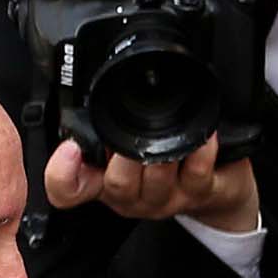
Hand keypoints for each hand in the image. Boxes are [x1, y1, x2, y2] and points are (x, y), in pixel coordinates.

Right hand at [46, 135, 261, 235]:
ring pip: (155, 181)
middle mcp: (131, 195)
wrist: (215, 187)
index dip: (61, 175)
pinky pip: (196, 173)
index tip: (69, 149)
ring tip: (166, 132)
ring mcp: (165, 198)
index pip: (67, 190)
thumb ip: (102, 122)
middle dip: (122, 159)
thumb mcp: (125, 141)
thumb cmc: (166, 160)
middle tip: (127, 138)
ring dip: (159, 154)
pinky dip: (200, 150)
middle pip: (115, 185)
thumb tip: (87, 79)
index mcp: (104, 180)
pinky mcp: (198, 194)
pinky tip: (201, 134)